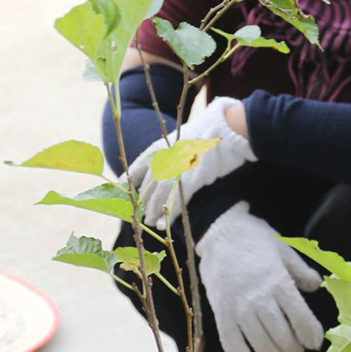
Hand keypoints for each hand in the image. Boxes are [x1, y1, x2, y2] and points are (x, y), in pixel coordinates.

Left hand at [125, 96, 252, 228]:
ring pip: (158, 194)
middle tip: (142, 216)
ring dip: (154, 211)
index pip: (137, 167)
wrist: (226, 127)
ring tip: (151, 223)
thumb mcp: (181, 144)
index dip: (129, 182)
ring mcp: (177, 167)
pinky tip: (163, 224)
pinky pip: (176, 199)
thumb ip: (169, 156)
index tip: (124, 193)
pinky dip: (168, 214)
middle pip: (147, 184)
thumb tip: (161, 172)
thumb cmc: (206, 139)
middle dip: (143, 202)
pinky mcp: (191, 177)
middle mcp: (165, 157)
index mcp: (160, 147)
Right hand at [196, 201, 322, 351]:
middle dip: (293, 351)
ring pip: (259, 341)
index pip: (301, 317)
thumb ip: (301, 271)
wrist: (221, 230)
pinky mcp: (220, 309)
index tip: (314, 343)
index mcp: (280, 282)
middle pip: (282, 335)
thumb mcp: (284, 250)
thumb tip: (317, 286)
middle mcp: (261, 298)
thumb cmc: (255, 239)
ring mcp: (239, 305)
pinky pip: (229, 338)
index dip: (311, 335)